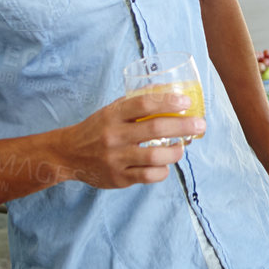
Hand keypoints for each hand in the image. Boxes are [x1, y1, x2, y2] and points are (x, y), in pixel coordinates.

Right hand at [56, 90, 204, 188]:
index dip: (168, 102)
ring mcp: (116, 158)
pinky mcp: (119, 178)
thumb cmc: (96, 129)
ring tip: (182, 148)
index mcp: (113, 115)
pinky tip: (165, 165)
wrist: (69, 154)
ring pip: (155, 156)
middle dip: (183, 126)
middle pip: (155, 129)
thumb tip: (167, 91)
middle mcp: (114, 136)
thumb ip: (135, 103)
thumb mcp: (111, 110)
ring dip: (176, 151)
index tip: (186, 103)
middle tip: (200, 125)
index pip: (144, 104)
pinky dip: (162, 170)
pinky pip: (148, 176)